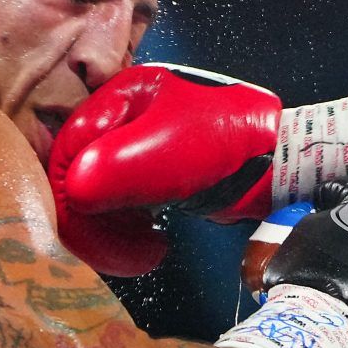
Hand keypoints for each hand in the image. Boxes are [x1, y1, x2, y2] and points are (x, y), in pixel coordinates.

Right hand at [48, 64, 347, 233]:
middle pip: (78, 173)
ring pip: (96, 195)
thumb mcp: (168, 150)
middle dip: (90, 218)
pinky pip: (120, 207)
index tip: (83, 226)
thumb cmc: (232, 141)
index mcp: (123, 95)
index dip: (70, 192)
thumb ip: (114, 168)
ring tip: (141, 252)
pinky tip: (149, 245)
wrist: (278, 160)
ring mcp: (137, 147)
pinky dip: (126, 231)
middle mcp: (124, 118)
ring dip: (109, 230)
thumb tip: (72, 195)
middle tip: (112, 251)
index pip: (69, 145)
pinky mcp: (151, 175)